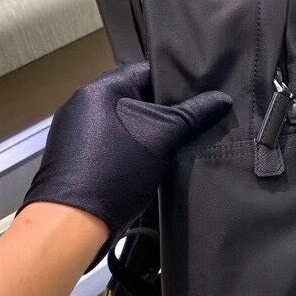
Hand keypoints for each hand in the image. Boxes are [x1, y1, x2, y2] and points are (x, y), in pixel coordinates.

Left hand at [21, 62, 230, 247]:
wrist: (72, 224)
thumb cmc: (116, 172)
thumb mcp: (162, 139)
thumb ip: (193, 115)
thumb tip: (223, 98)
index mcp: (100, 88)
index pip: (146, 71)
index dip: (176, 82)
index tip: (201, 93)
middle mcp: (83, 102)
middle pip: (135, 95)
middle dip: (164, 108)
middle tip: (194, 119)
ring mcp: (76, 129)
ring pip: (124, 119)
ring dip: (147, 129)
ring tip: (176, 139)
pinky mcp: (74, 153)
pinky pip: (111, 138)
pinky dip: (131, 144)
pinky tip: (148, 159)